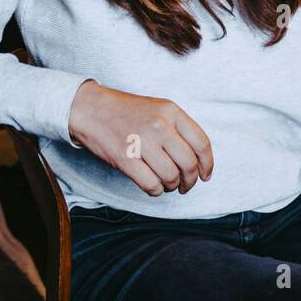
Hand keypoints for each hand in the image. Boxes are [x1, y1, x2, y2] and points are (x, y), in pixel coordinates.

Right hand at [68, 80, 213, 195]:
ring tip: (167, 184)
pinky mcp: (126, 159)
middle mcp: (160, 126)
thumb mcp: (159, 109)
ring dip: (171, 187)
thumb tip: (198, 160)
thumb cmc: (128, 112)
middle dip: (190, 181)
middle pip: (189, 164)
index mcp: (171, 112)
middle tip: (185, 186)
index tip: (205, 175)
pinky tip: (153, 186)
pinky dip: (156, 191)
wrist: (93, 109)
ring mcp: (142, 142)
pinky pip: (151, 185)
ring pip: (171, 177)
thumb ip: (179, 129)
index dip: (207, 164)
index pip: (201, 143)